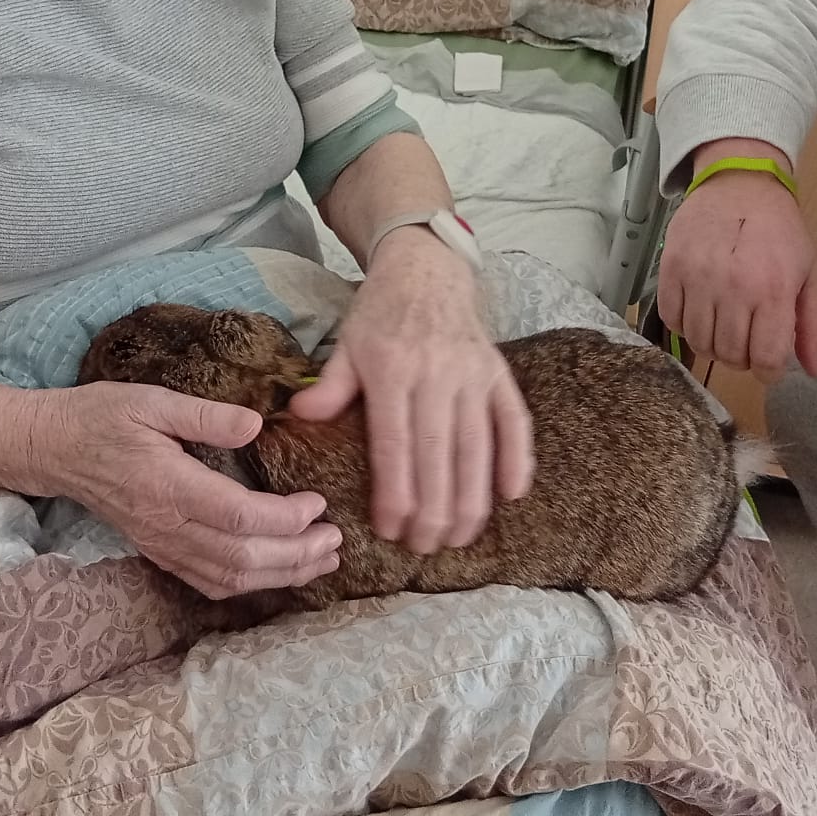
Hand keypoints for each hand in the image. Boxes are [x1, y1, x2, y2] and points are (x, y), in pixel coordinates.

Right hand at [0, 380, 341, 599]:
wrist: (53, 449)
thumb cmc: (102, 416)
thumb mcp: (153, 400)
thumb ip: (206, 415)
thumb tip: (256, 424)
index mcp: (168, 486)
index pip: (238, 517)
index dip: (285, 519)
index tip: (318, 503)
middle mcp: (166, 526)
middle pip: (242, 558)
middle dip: (296, 555)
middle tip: (335, 538)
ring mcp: (161, 545)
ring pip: (229, 578)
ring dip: (281, 574)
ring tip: (321, 560)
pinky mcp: (158, 552)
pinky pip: (208, 581)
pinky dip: (249, 584)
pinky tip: (277, 574)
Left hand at [290, 227, 533, 553]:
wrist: (427, 269)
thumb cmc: (380, 315)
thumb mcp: (346, 344)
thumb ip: (329, 386)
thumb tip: (299, 418)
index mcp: (392, 370)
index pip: (395, 444)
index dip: (396, 492)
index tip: (391, 529)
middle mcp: (437, 374)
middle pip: (438, 454)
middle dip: (434, 509)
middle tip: (425, 547)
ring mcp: (473, 375)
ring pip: (477, 447)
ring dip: (472, 498)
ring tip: (460, 538)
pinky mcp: (499, 374)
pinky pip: (514, 421)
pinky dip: (517, 458)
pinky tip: (511, 495)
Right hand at [656, 138, 816, 381]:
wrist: (738, 183)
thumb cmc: (780, 229)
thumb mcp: (810, 273)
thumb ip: (813, 326)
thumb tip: (813, 371)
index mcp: (773, 290)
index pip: (766, 360)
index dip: (769, 372)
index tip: (769, 363)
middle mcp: (734, 288)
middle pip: (730, 355)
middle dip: (742, 358)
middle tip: (747, 340)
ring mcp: (697, 278)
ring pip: (699, 342)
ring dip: (713, 344)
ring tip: (724, 326)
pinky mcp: (670, 268)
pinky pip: (672, 319)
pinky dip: (685, 326)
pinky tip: (701, 312)